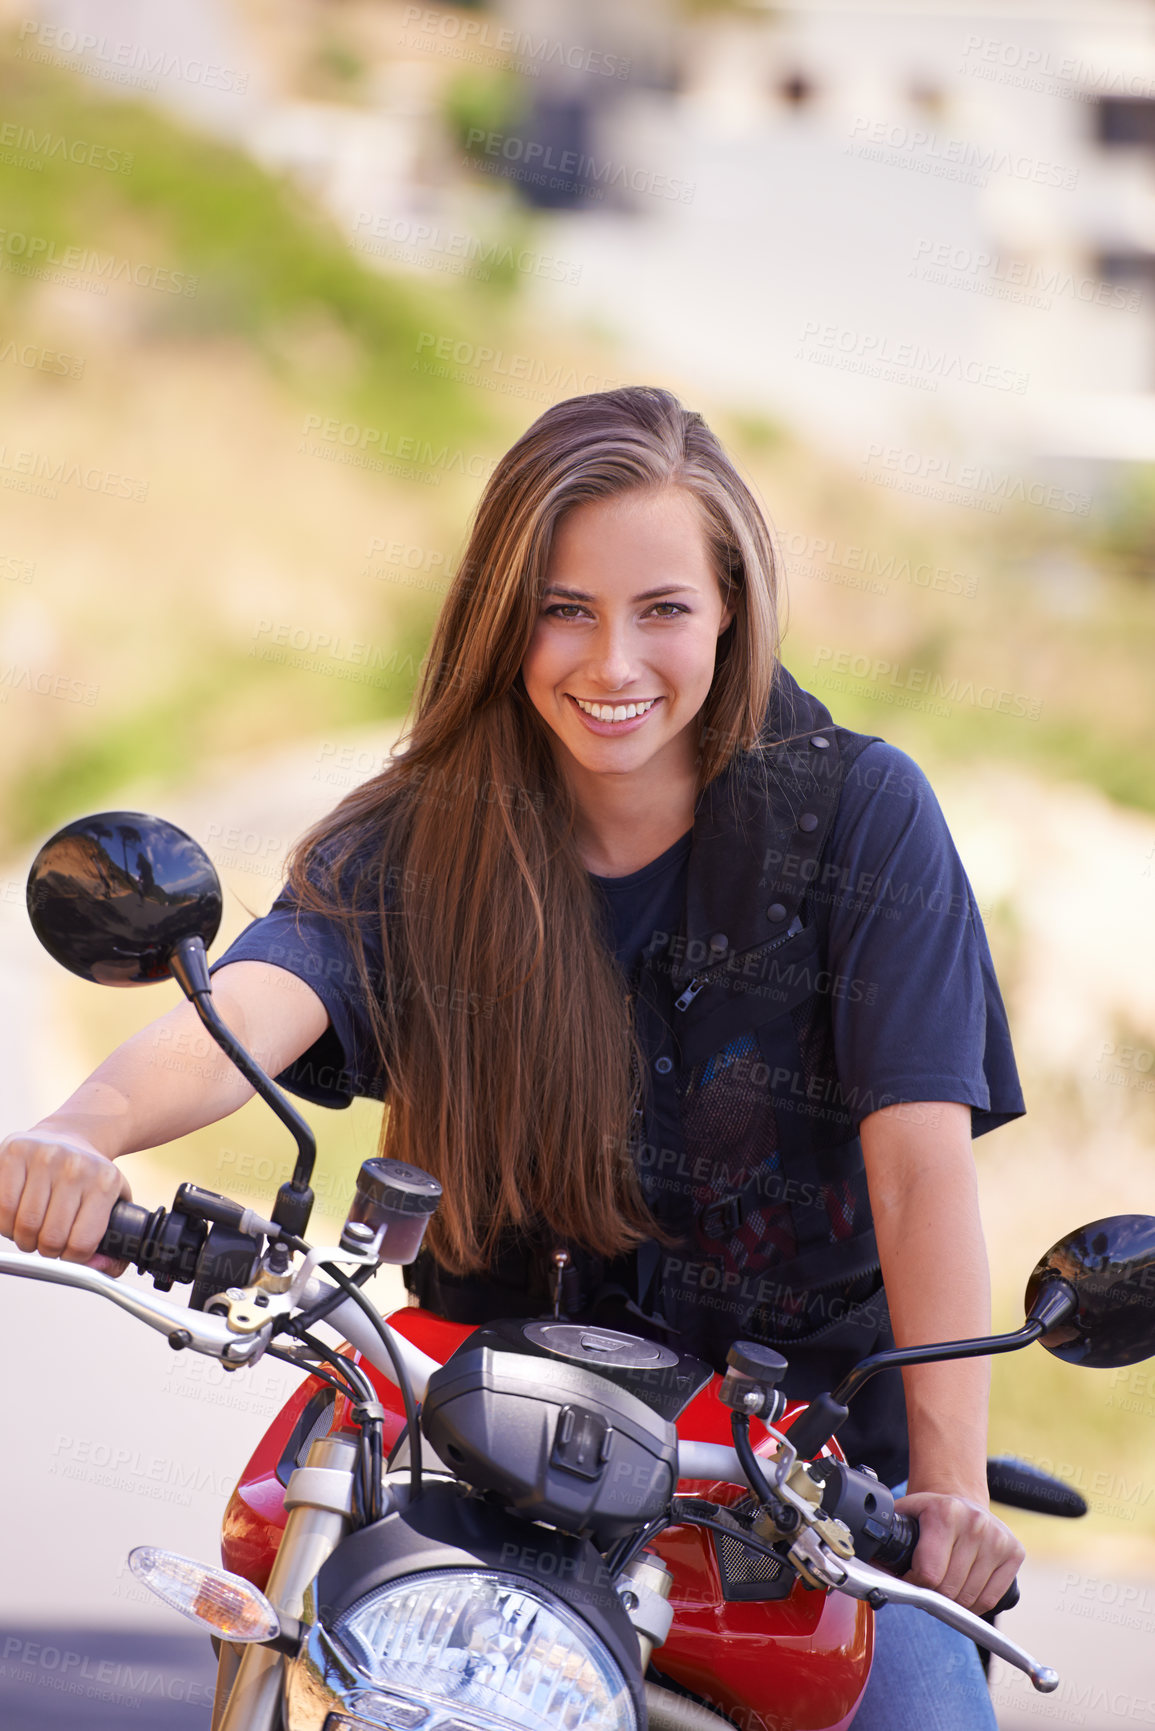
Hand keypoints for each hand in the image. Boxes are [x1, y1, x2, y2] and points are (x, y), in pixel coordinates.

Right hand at [0, 1127, 131, 1273]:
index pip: (81, 1244)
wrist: (71, 1136)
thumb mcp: (114, 1205)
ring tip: (32, 1228)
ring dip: (24, 1238)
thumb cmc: (90, 1179)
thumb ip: (115, 1247)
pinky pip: (2, 1207)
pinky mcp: (15, 1152)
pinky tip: (16, 1216)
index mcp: (105, 1183)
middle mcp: (76, 1167)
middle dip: (46, 1250)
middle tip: (47, 1240)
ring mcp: (44, 1156)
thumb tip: (99, 1269)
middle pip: (50, 1238)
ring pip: (23, 1226)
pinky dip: (5, 1223)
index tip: (69, 1249)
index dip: (72, 1258)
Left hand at [896, 1489, 1023, 1615]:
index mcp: (946, 1513)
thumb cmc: (929, 1512)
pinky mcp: (1015, 1552)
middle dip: (933, 1595)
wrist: (959, 1495)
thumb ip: (887, 1540)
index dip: (914, 1584)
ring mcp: (998, 1539)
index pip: (929, 1574)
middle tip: (926, 1585)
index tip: (909, 1579)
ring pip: (970, 1599)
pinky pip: (991, 1599)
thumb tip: (868, 1569)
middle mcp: (975, 1524)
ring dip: (953, 1603)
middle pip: (949, 1589)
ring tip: (943, 1587)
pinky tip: (963, 1591)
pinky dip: (974, 1605)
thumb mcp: (905, 1515)